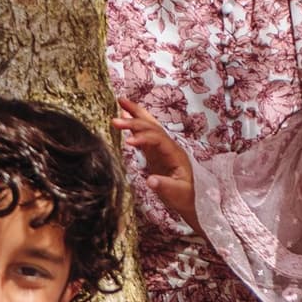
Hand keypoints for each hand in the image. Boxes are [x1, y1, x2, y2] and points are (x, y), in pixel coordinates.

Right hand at [113, 96, 196, 223]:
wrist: (187, 200)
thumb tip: (150, 181)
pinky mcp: (154, 151)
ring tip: (120, 101)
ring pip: (149, 125)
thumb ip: (165, 187)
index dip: (144, 138)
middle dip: (134, 122)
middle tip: (115, 120)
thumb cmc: (184, 198)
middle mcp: (169, 146)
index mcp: (175, 154)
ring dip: (135, 114)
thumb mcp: (177, 195)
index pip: (159, 139)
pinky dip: (134, 124)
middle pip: (152, 127)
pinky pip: (144, 133)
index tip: (128, 142)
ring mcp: (161, 147)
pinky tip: (124, 115)